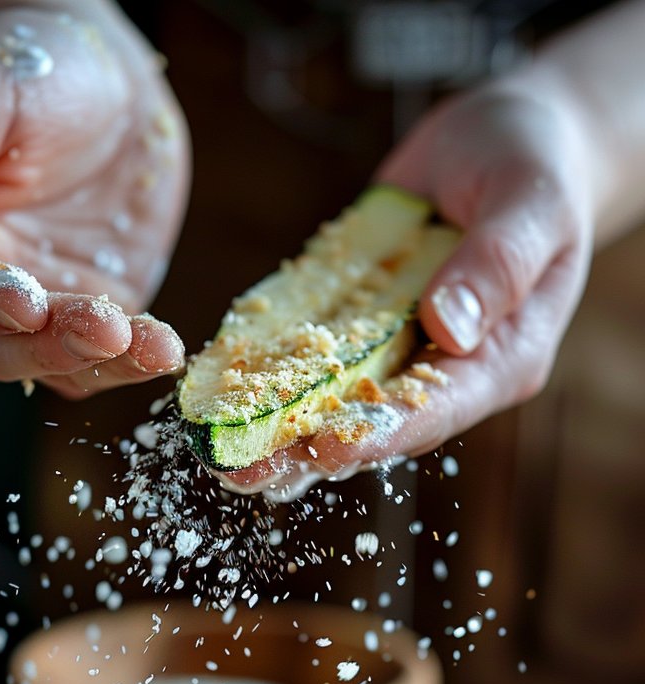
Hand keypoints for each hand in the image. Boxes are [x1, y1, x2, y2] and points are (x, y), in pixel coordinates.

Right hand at [0, 4, 189, 397]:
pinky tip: (161, 349)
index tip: (23, 301)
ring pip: (38, 362)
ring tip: (147, 341)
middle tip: (104, 328)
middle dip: (44, 342)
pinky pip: (92, 366)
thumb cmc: (26, 69)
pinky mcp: (69, 333)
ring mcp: (10, 319)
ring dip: (93, 358)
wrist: (105, 89)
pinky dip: (129, 363)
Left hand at [223, 78, 594, 498]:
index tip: (326, 449)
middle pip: (375, 424)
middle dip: (308, 451)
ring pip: (335, 401)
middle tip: (244, 471)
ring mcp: (399, 349)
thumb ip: (498, 263)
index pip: (437, 410)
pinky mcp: (361, 324)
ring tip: (220, 454)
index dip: (380, 433)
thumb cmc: (538, 165)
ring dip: (278, 428)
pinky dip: (269, 372)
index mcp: (501, 360)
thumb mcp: (532, 202)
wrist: (510, 136)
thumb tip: (447, 324)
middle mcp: (446, 370)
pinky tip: (220, 392)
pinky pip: (313, 353)